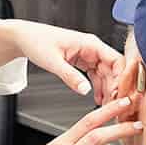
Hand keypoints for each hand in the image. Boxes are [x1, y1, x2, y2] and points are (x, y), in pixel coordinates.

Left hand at [0, 20, 122, 103]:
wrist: (25, 38)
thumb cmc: (37, 41)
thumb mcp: (54, 62)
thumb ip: (70, 77)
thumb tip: (85, 90)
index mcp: (90, 43)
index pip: (116, 60)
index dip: (121, 78)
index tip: (118, 94)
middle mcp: (92, 48)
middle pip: (114, 69)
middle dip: (115, 87)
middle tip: (114, 105)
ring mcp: (88, 55)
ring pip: (106, 74)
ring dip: (108, 89)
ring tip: (107, 106)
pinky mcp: (83, 61)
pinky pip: (96, 75)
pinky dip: (98, 87)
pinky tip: (97, 99)